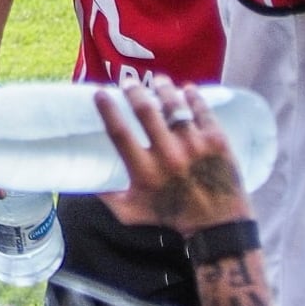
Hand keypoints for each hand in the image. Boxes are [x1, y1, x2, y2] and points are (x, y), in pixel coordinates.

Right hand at [95, 77, 251, 235]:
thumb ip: (108, 197)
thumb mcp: (131, 213)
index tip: (100, 93)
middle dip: (134, 90)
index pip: (119, 133)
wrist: (217, 226)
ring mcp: (194, 145)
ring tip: (158, 80)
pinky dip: (194, 97)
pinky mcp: (217, 141)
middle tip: (129, 81)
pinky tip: (187, 90)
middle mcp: (168, 155)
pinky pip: (203, 111)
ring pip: (175, 106)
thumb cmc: (170, 217)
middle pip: (146, 111)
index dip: (107, 110)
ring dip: (164, 89)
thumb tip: (86, 181)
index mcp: (144, 171)